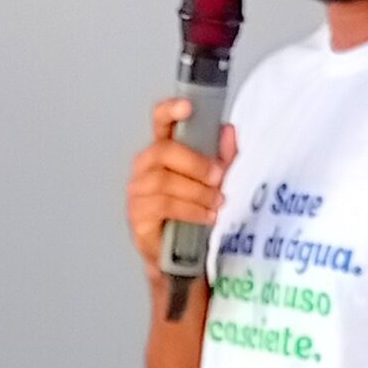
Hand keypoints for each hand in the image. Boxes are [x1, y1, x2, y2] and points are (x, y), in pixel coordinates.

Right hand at [127, 99, 237, 287]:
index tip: (188, 107)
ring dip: (197, 191)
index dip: (171, 110)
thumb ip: (224, 157)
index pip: (160, 121)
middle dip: (195, 162)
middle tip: (218, 176)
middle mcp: (146, 167)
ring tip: (216, 203)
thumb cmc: (196, 215)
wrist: (184, 260)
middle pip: (163, 151)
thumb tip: (228, 131)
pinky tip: (206, 216)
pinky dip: (190, 210)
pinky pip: (164, 205)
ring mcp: (138, 191)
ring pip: (165, 181)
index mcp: (164, 151)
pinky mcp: (138, 216)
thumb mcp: (217, 183)